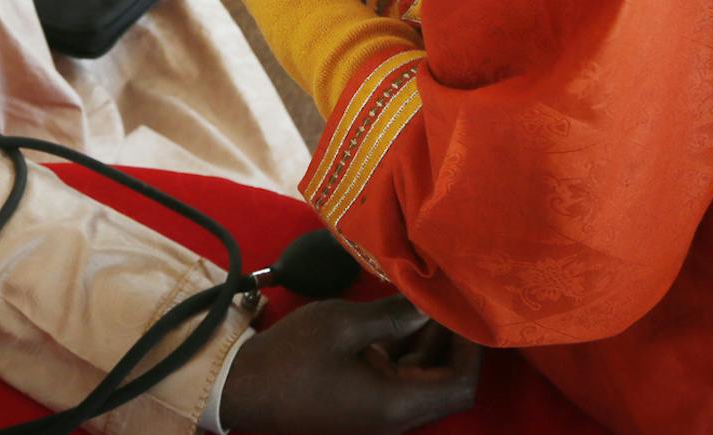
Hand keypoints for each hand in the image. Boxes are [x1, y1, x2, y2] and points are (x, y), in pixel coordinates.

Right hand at [221, 296, 481, 433]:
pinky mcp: (364, 401)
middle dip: (453, 340)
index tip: (467, 308)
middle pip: (446, 383)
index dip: (471, 349)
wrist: (241, 387)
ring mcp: (379, 411)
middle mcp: (396, 415)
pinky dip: (406, 348)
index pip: (461, 385)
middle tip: (450, 296)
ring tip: (428, 297)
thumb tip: (429, 303)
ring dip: (429, 342)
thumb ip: (393, 314)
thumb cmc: (292, 356)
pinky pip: (399, 377)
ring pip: (424, 378)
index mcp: (397, 404)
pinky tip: (402, 313)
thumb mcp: (344, 324)